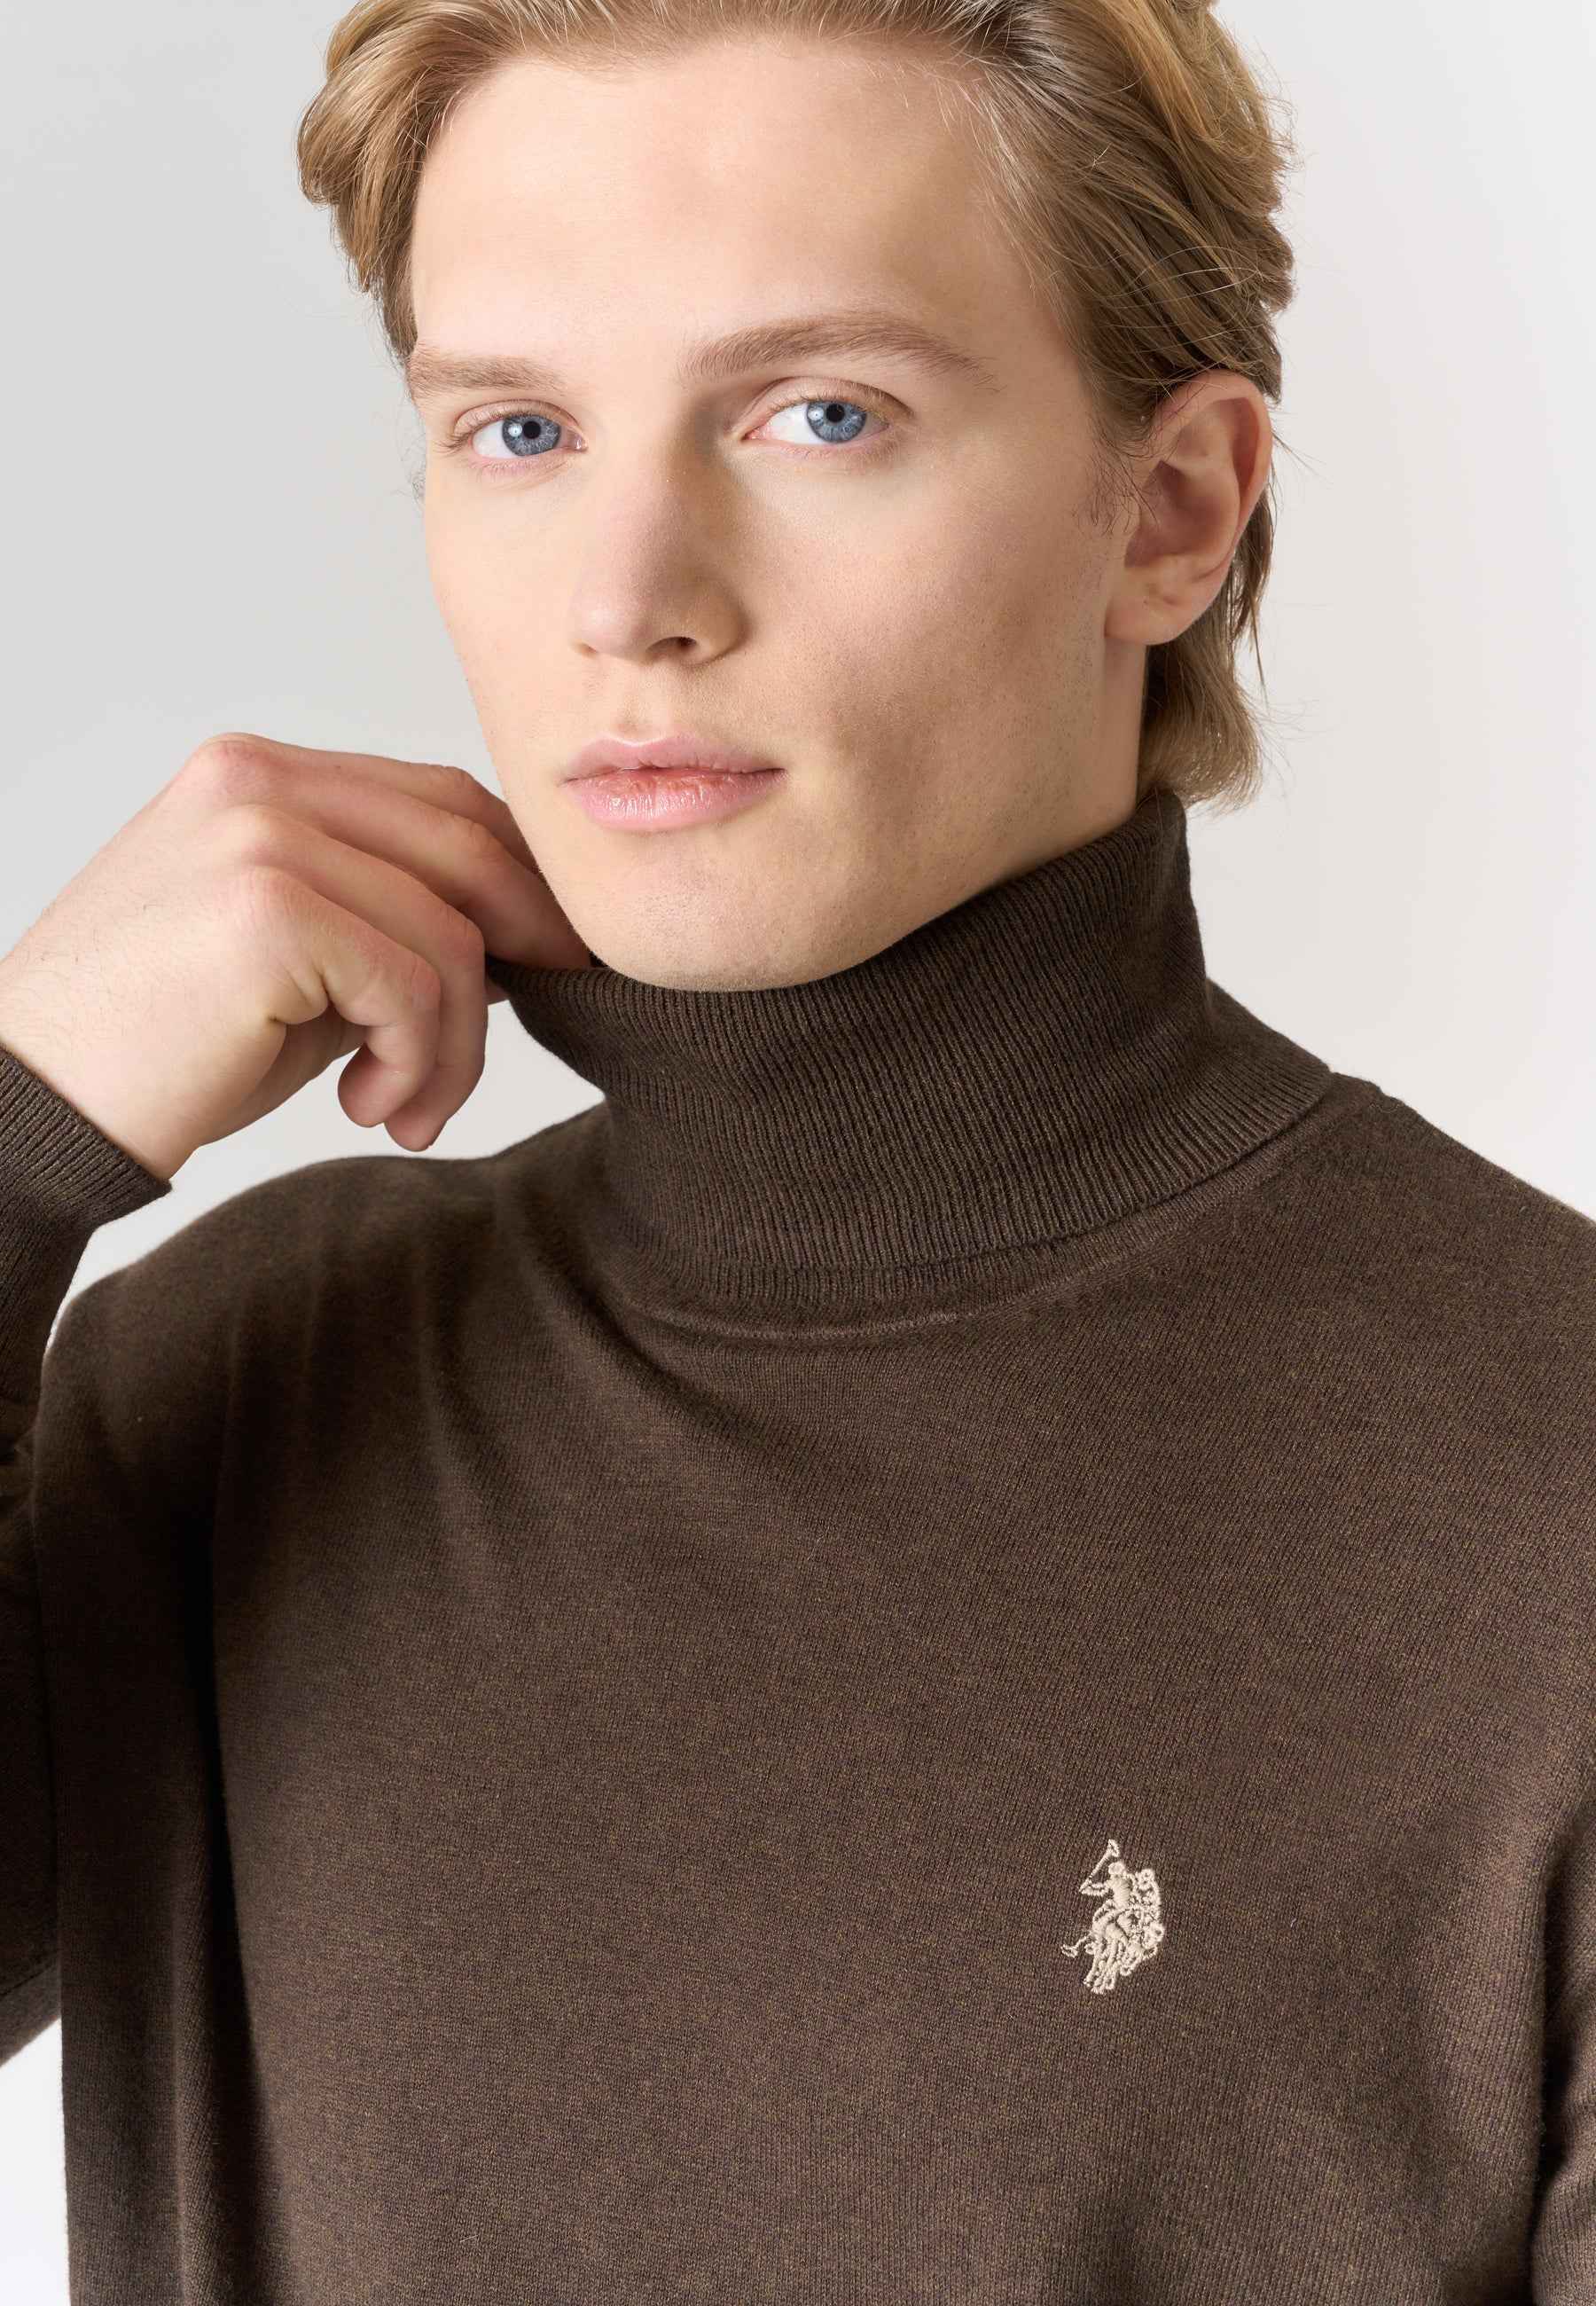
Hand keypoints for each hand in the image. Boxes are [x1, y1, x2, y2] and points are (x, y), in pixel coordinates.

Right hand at [0, 730, 588, 1181]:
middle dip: (529, 939)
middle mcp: (258, 783)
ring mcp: (258, 837)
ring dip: (456, 1042)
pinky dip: (421, 1061)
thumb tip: (521, 932)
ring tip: (408, 1105)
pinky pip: (415, 986)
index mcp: (259, 776)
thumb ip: (382, 916)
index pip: (438, 799)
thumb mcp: (291, 960)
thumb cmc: (158, 1047)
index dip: (519, 875)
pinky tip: (371, 1108)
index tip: (560, 949)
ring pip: (453, 931)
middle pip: (465, 844)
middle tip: (555, 1009)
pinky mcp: (267, 911)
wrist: (39, 1106)